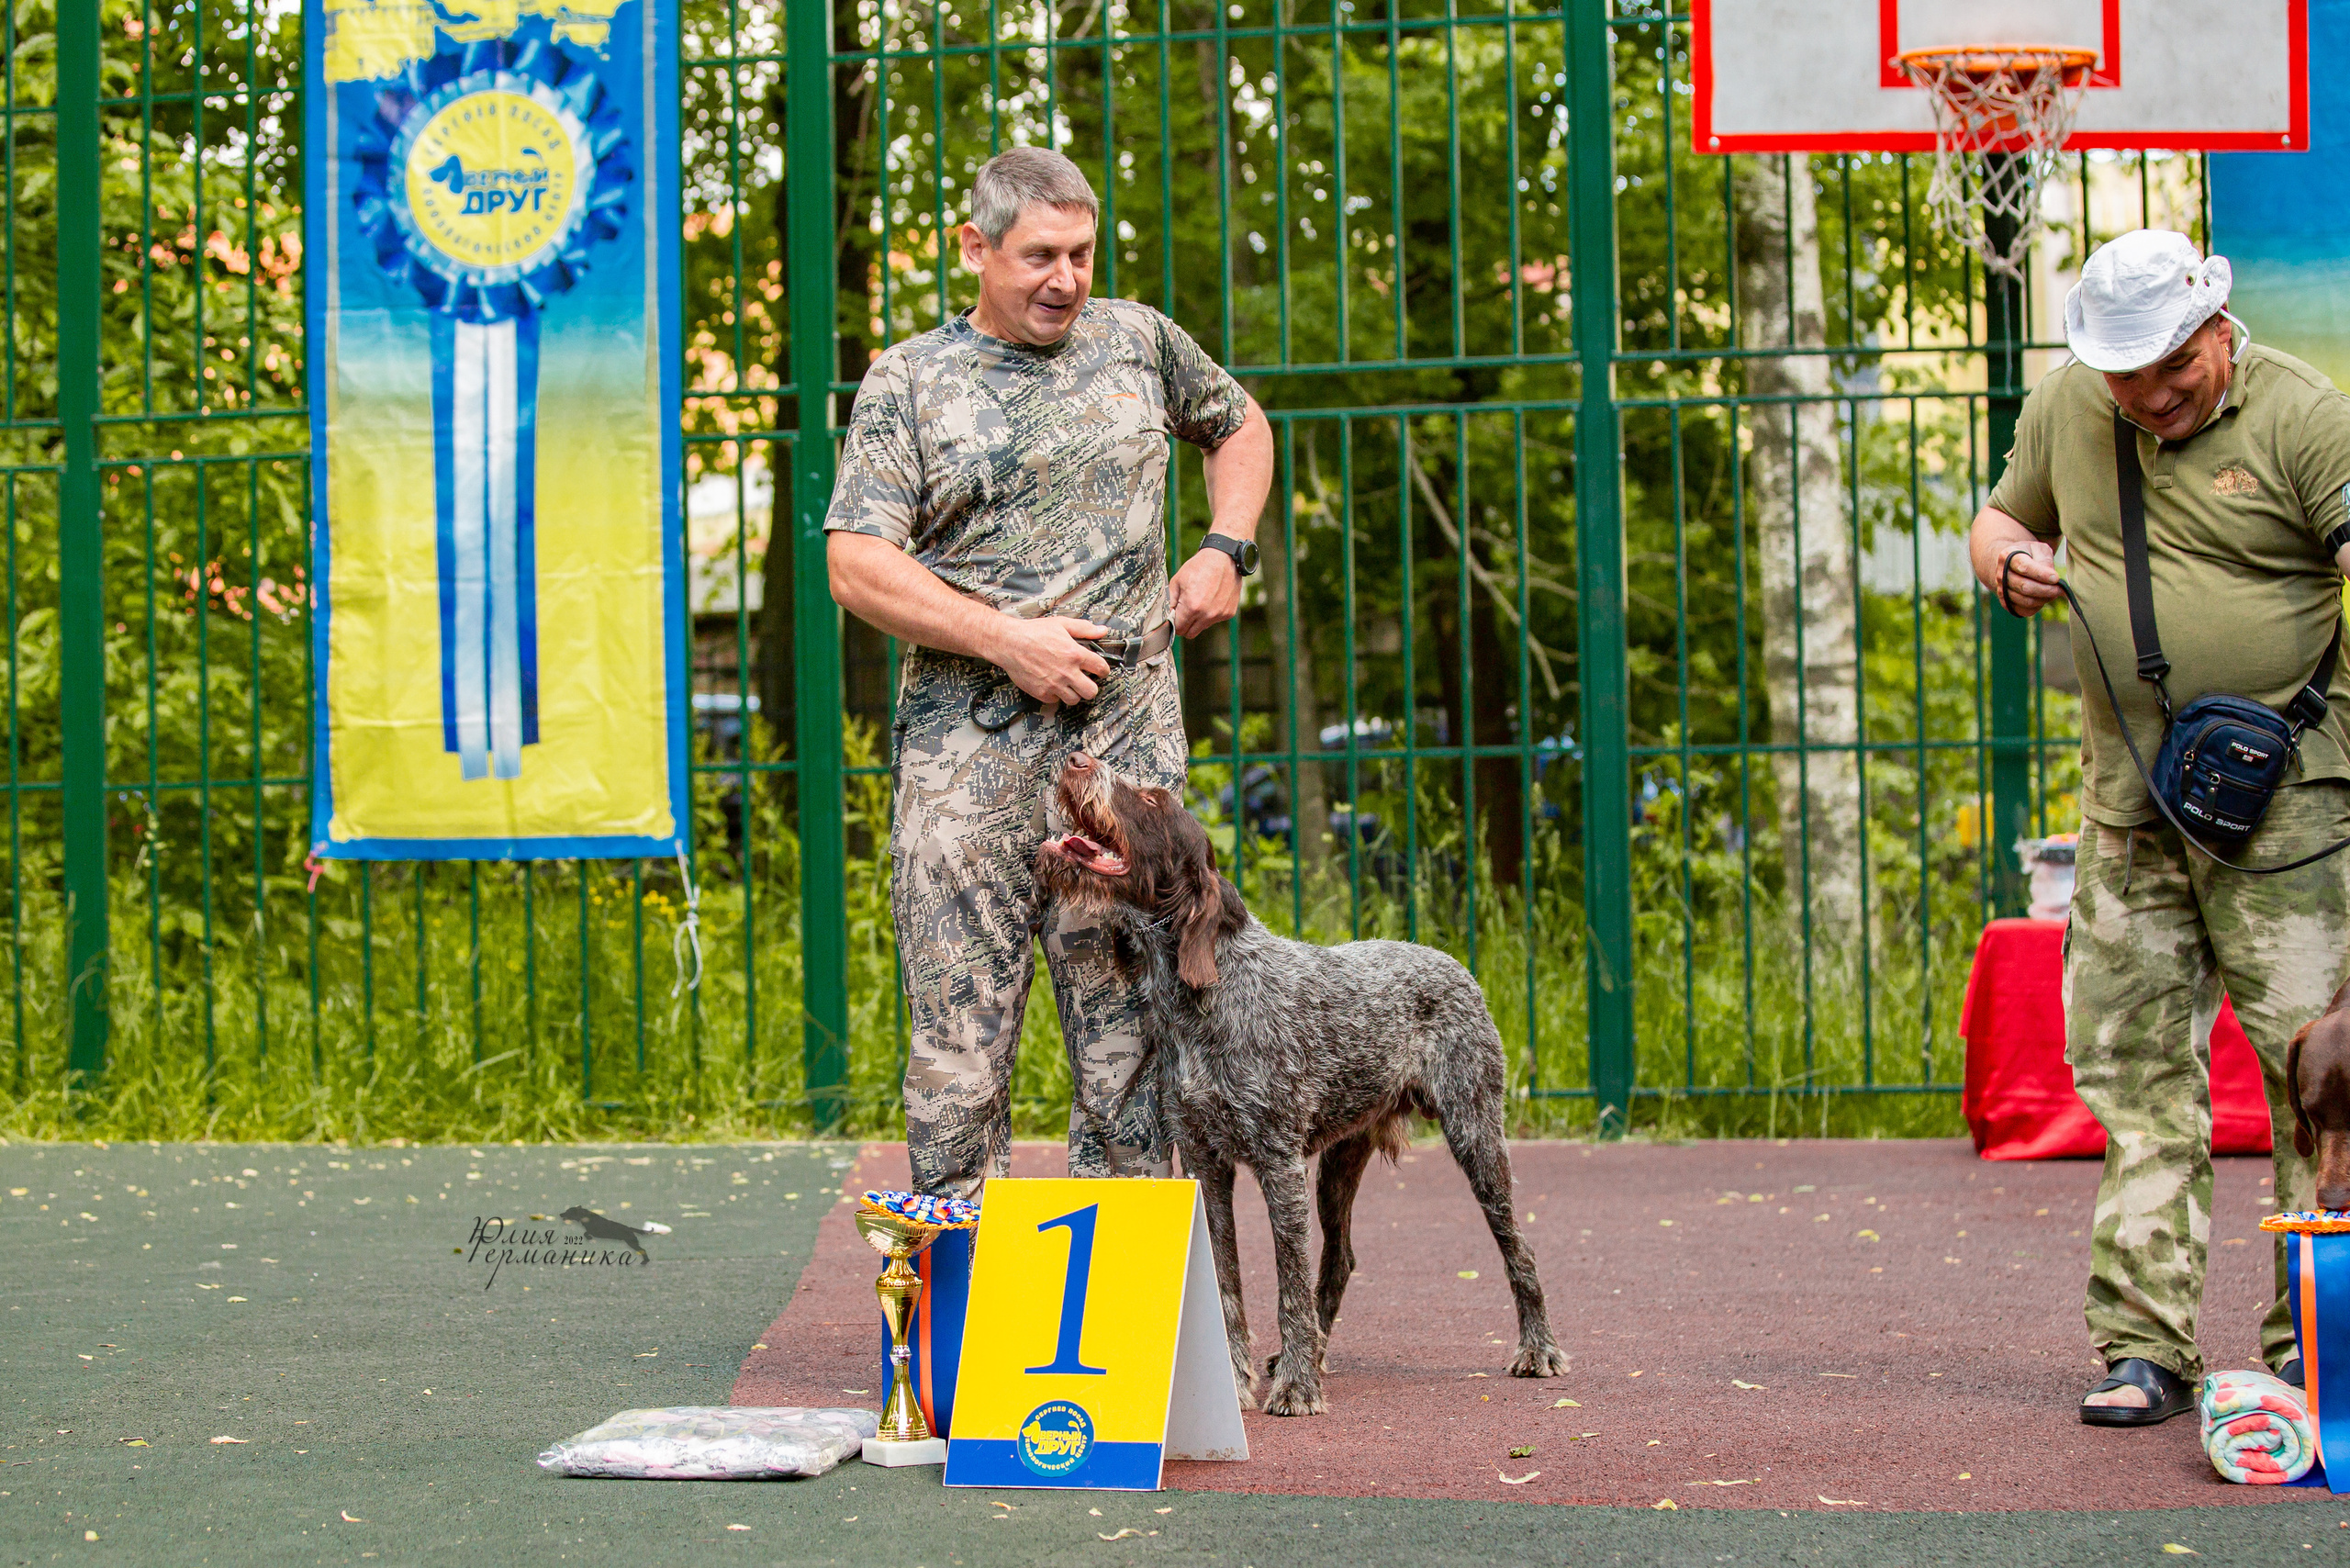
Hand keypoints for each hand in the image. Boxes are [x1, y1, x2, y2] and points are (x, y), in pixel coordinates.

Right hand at [991, 615, 1111, 703]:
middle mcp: (1067, 672)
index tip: (1100, 670)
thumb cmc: (1033, 632)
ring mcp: (1054, 685)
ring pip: (1075, 700)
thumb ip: (1084, 629)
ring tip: (1068, 684)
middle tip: (1085, 680)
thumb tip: (1102, 631)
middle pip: (1091, 691)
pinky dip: (1056, 695)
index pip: (1101, 669)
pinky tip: (1053, 685)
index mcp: (1075, 654)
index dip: (1103, 670)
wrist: (1009, 643)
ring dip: (1074, 693)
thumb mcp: (1061, 624)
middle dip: (1091, 686)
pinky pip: (1056, 700)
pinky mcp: (1042, 693)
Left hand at [1169, 544, 1244, 637]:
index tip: (1175, 614)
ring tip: (1199, 600)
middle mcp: (1207, 614)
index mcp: (1192, 607)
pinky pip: (1214, 621)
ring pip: (1202, 628)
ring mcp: (1220, 615)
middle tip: (1184, 610)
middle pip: (1190, 633)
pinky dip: (1210, 614)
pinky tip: (1211, 599)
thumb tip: (1165, 617)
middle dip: (1185, 624)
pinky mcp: (1229, 613)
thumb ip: (1169, 602)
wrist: (1223, 557)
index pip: (1178, 629)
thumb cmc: (1198, 567)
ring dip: (1198, 620)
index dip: (1174, 623)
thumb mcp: (1177, 581)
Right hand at [1987, 540, 2059, 616]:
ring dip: (2044, 599)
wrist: (2011, 564)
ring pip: (2026, 601)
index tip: (2056, 578)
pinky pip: (2024, 610)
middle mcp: (2001, 575)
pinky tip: (2044, 598)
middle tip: (2060, 588)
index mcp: (2007, 556)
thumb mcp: (2039, 549)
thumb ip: (2045, 560)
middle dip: (2046, 589)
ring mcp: (2001, 590)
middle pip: (2025, 587)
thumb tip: (2052, 579)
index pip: (2025, 567)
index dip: (2042, 574)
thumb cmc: (2029, 555)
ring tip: (2054, 592)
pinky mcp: (2006, 603)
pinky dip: (2038, 606)